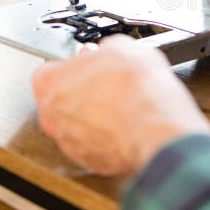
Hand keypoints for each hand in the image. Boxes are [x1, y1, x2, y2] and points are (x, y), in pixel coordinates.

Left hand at [32, 35, 209, 175]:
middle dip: (84, 91)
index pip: (52, 70)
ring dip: (96, 115)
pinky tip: (127, 124)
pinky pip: (93, 143)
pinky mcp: (89, 161)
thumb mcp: (126, 48)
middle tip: (110, 84)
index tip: (93, 65)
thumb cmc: (138, 92)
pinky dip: (107, 135)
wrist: (157, 130)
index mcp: (51, 82)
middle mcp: (52, 116)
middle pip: (62, 99)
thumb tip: (112, 51)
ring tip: (124, 105)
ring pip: (77, 124)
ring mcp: (69, 142)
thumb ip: (107, 48)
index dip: (77, 66)